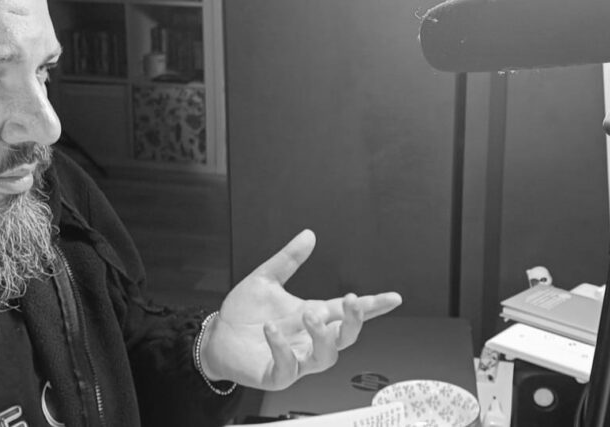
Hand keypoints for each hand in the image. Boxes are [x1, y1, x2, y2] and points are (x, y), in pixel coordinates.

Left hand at [199, 229, 401, 390]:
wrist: (216, 337)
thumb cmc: (244, 313)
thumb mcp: (266, 279)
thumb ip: (289, 259)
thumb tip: (308, 235)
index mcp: (312, 315)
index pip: (346, 311)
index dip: (372, 306)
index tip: (393, 297)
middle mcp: (309, 339)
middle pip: (345, 337)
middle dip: (354, 322)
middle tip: (352, 302)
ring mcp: (295, 359)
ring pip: (326, 358)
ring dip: (323, 337)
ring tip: (308, 316)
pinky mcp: (276, 374)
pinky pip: (288, 368)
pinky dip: (283, 349)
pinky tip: (271, 331)